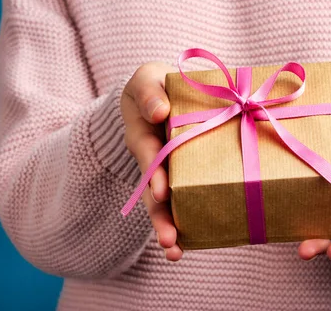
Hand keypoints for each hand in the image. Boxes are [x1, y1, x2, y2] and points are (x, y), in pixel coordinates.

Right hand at [120, 62, 182, 260]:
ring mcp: (165, 172)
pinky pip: (183, 202)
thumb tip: (159, 111)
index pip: (147, 153)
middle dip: (159, 213)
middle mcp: (152, 158)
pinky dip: (184, 225)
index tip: (160, 191)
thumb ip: (149, 91)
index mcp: (143, 133)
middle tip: (168, 237)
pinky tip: (187, 248)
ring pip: (163, 203)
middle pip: (152, 189)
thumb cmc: (157, 87)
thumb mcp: (147, 79)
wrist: (165, 96)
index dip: (153, 173)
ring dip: (168, 226)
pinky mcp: (182, 180)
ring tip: (174, 250)